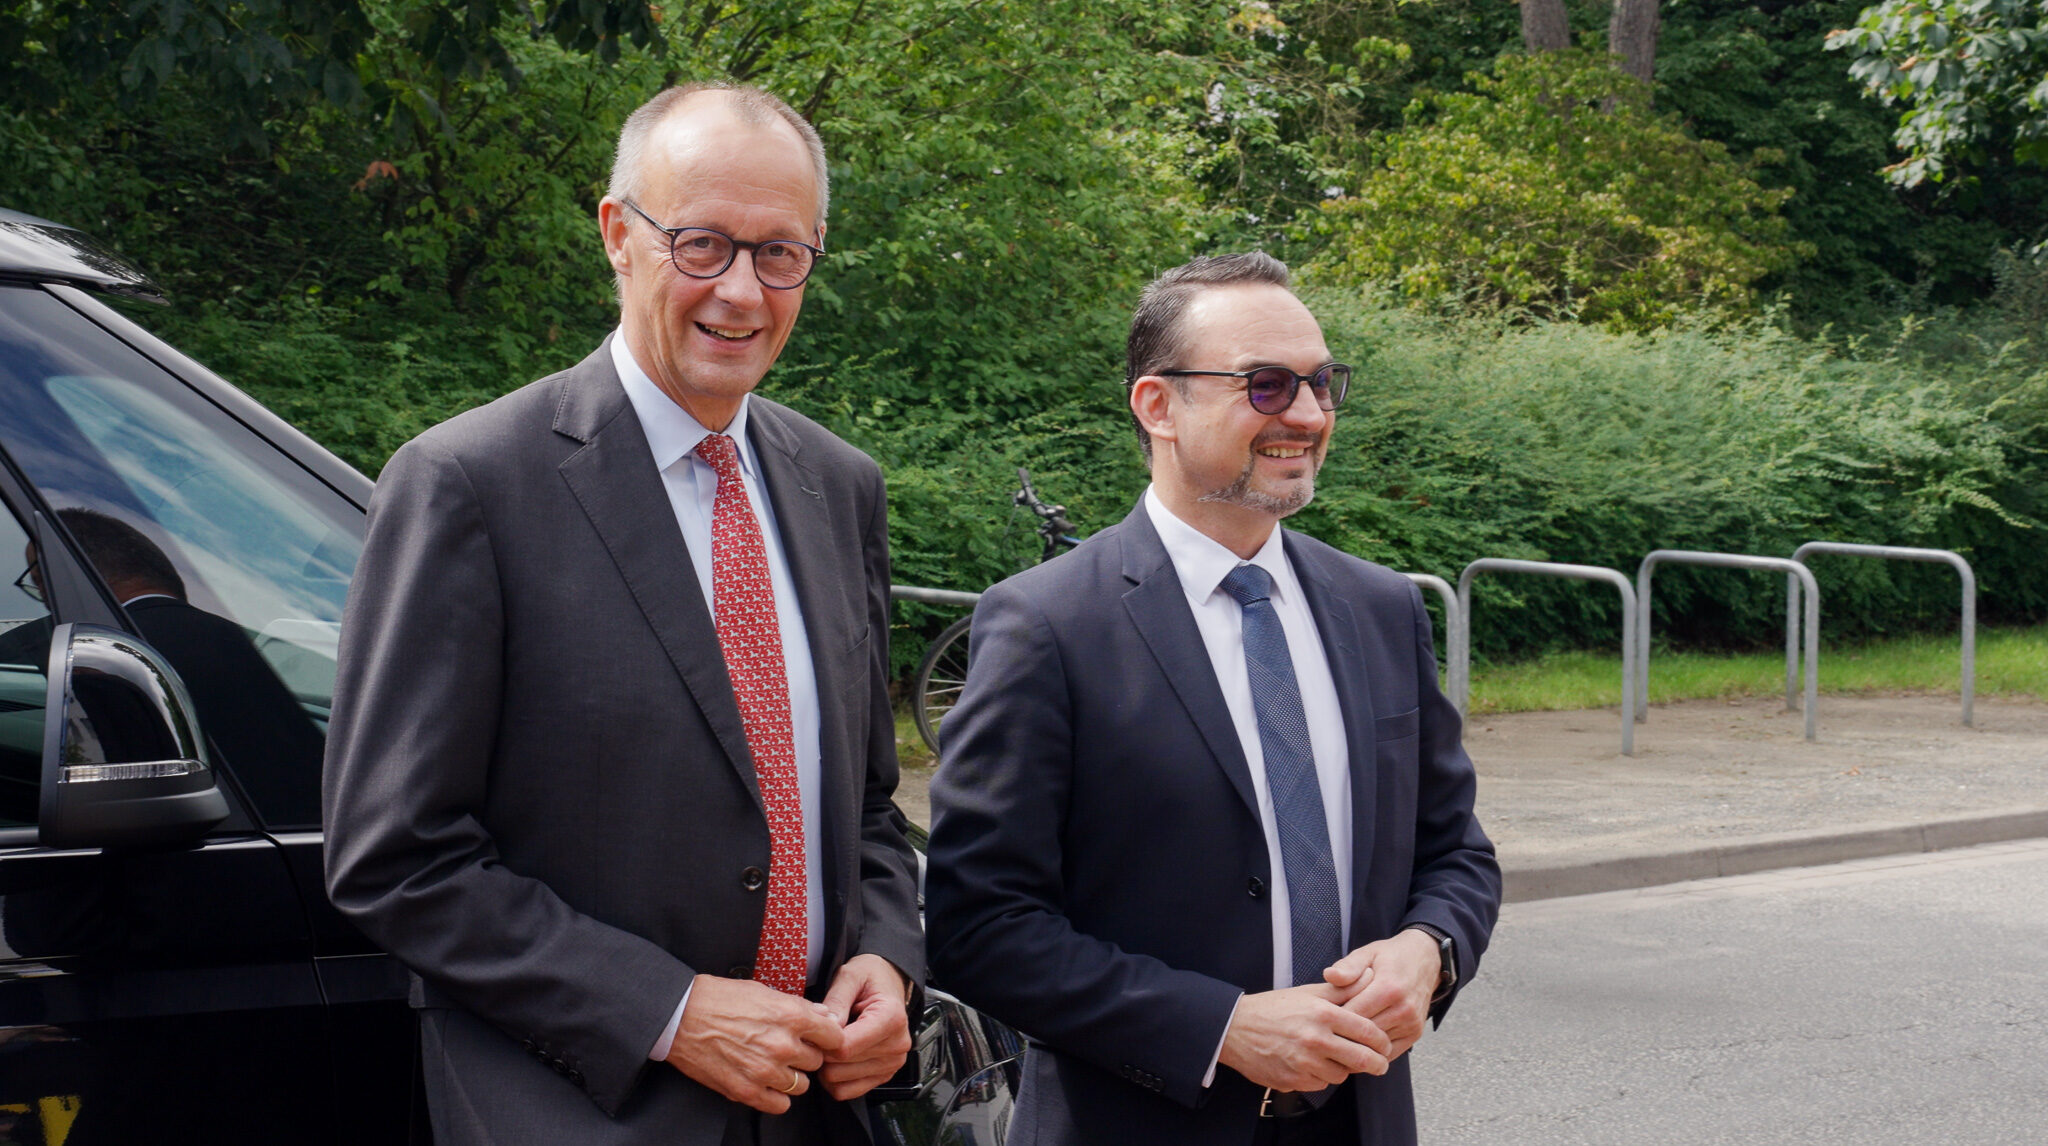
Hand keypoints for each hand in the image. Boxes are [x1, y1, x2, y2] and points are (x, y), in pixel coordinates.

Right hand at [663, 974, 845, 1112]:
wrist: (681, 1016)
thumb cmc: (719, 999)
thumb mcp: (764, 991)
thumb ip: (799, 1006)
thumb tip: (825, 1016)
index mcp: (790, 1016)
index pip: (833, 1036)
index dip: (827, 1037)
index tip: (819, 1038)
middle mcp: (782, 1045)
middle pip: (817, 1061)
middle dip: (806, 1055)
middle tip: (788, 1049)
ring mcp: (765, 1070)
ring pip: (801, 1085)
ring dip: (791, 1076)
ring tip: (774, 1065)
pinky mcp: (746, 1091)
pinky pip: (780, 1105)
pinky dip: (776, 1096)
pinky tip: (765, 1083)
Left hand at [817, 953, 914, 1099]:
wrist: (888, 983)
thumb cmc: (869, 978)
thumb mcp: (850, 976)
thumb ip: (837, 1000)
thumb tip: (826, 1026)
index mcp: (891, 1018)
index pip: (846, 1047)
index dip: (822, 1041)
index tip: (816, 1028)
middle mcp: (897, 1044)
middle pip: (840, 1066)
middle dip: (823, 1052)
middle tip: (821, 1034)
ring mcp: (892, 1063)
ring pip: (840, 1081)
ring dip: (827, 1066)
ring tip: (830, 1043)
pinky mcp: (883, 1076)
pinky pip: (846, 1092)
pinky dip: (834, 1079)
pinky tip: (835, 1059)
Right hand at [1217, 983, 1390, 1092]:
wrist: (1235, 1029)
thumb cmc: (1273, 1008)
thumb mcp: (1308, 992)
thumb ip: (1342, 989)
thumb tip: (1372, 976)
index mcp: (1322, 1014)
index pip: (1367, 1032)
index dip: (1381, 1041)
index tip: (1384, 1045)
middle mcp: (1315, 1039)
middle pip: (1361, 1060)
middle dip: (1377, 1064)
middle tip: (1380, 1064)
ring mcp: (1303, 1063)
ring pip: (1342, 1075)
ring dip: (1345, 1069)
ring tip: (1338, 1058)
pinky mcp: (1293, 1080)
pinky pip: (1320, 1084)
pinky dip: (1322, 1077)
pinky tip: (1314, 1064)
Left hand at [1323, 929, 1440, 1061]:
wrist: (1425, 960)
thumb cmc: (1390, 957)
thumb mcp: (1367, 953)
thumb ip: (1348, 966)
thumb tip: (1329, 975)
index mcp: (1389, 988)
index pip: (1354, 1013)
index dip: (1333, 1018)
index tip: (1317, 1020)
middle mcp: (1403, 1009)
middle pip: (1364, 1033)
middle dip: (1342, 1035)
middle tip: (1322, 1035)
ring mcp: (1411, 1024)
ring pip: (1375, 1046)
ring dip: (1356, 1046)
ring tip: (1335, 1042)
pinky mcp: (1415, 1034)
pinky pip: (1389, 1053)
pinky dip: (1371, 1052)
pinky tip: (1355, 1047)